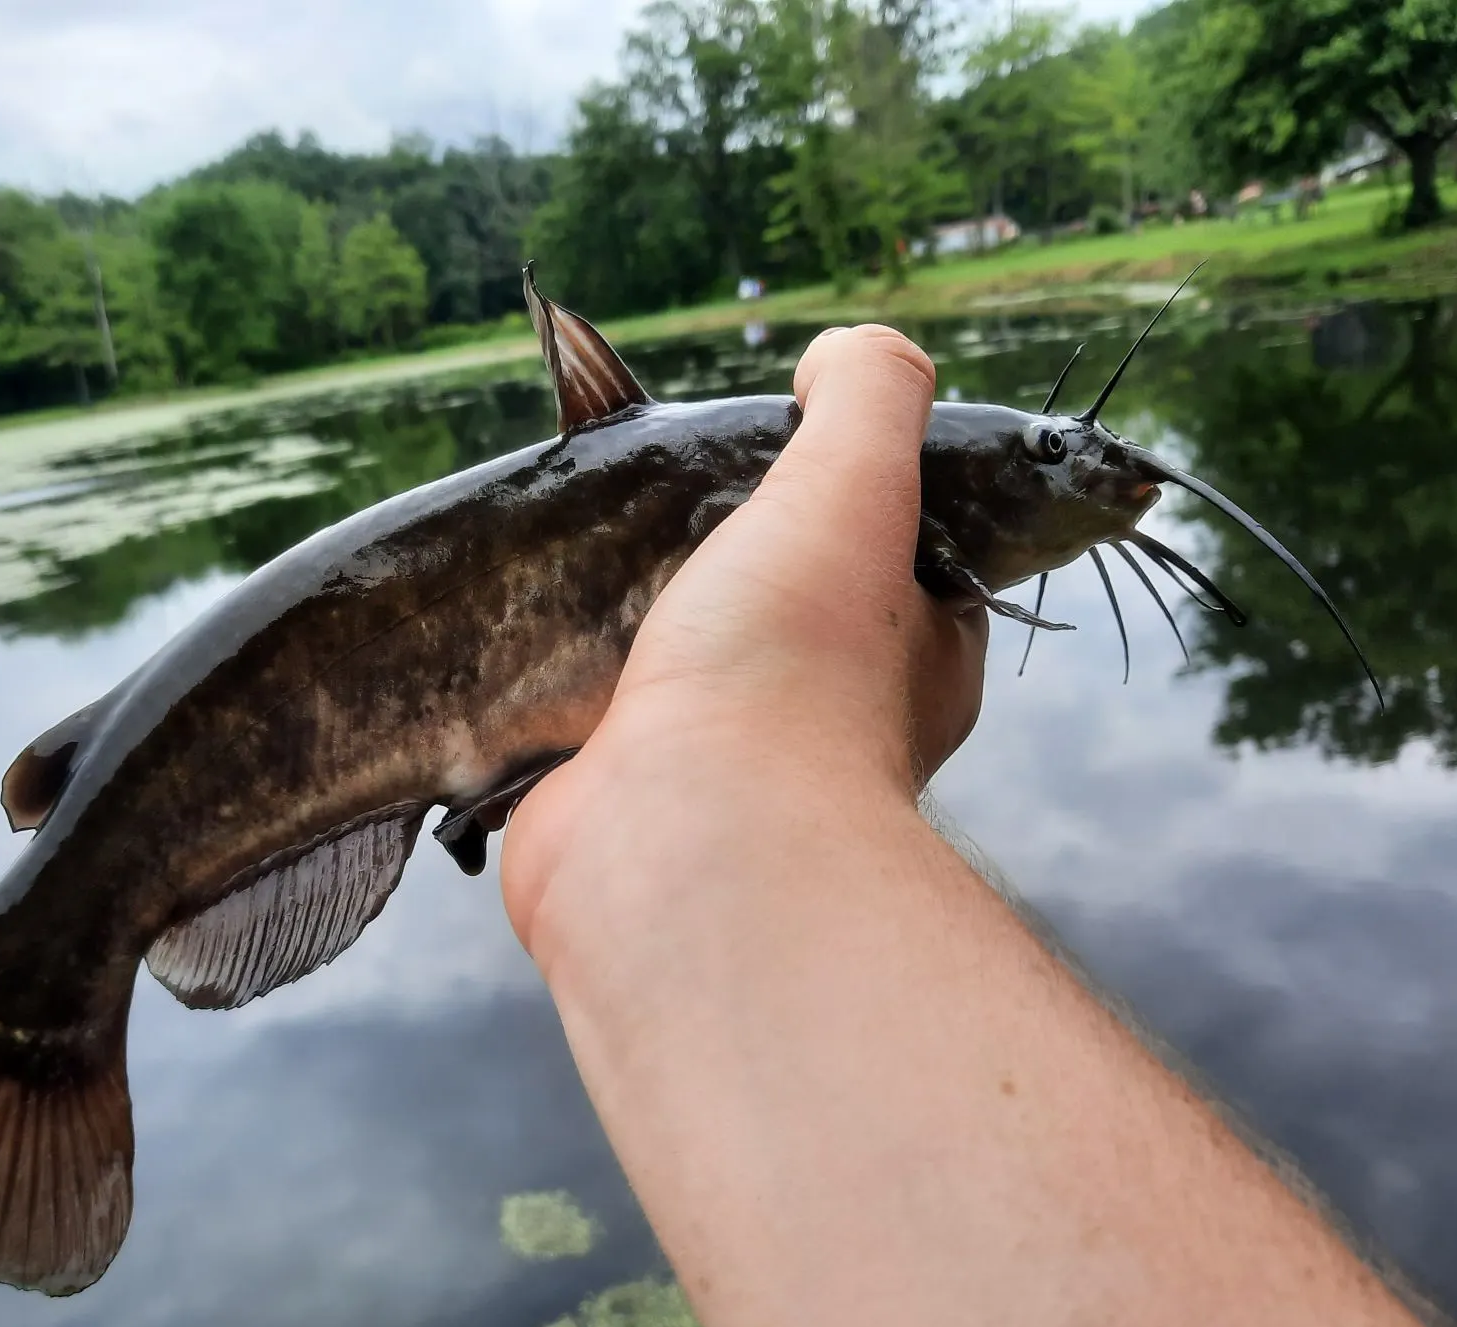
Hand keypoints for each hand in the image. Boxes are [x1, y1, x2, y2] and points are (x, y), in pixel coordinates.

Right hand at [502, 324, 987, 956]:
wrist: (681, 840)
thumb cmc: (792, 667)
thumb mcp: (857, 481)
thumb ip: (871, 391)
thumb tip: (843, 355)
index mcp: (916, 660)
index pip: (908, 560)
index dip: (857, 500)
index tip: (790, 461)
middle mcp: (831, 722)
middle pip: (780, 605)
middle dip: (725, 557)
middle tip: (671, 512)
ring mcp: (728, 769)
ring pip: (683, 663)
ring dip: (637, 618)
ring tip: (592, 560)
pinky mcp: (629, 798)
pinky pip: (600, 721)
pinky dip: (568, 683)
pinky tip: (540, 637)